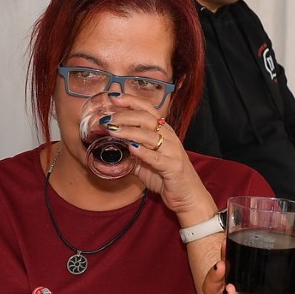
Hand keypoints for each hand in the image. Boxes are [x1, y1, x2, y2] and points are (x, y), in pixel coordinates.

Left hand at [90, 96, 211, 216]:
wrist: (188, 196)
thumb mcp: (146, 161)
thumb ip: (131, 152)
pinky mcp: (173, 167)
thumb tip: (109, 147)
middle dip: (124, 116)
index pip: (148, 109)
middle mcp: (169, 137)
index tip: (114, 97)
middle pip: (146, 118)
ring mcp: (172, 151)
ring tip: (112, 130)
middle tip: (106, 119)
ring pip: (150, 135)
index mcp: (163, 131)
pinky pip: (157, 158)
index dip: (131, 101)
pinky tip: (132, 148)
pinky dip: (144, 152)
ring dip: (129, 131)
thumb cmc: (166, 177)